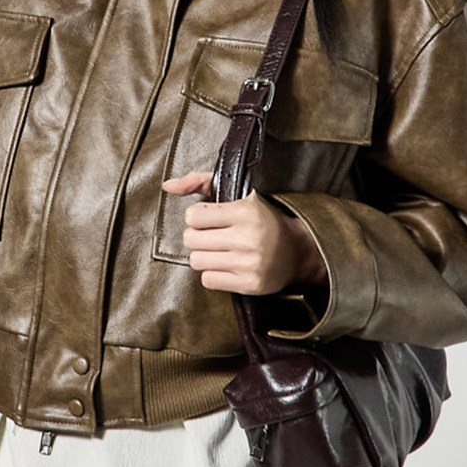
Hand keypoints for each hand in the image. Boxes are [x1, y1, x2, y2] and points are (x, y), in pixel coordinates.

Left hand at [160, 170, 326, 293]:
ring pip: (197, 261)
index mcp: (246, 210)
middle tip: (213, 237)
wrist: (299, 251)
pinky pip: (208, 280)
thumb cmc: (264, 221)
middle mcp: (249, 236)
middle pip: (191, 239)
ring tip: (220, 252)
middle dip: (198, 237)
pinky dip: (213, 274)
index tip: (210, 220)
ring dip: (204, 256)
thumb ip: (201, 182)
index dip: (198, 218)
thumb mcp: (239, 194)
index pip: (193, 216)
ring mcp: (250, 262)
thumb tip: (168, 186)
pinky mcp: (250, 284)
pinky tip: (227, 266)